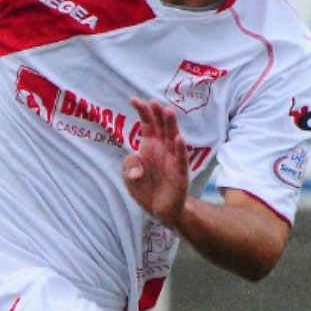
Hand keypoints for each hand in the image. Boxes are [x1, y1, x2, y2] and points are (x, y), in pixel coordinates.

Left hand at [122, 98, 188, 226]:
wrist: (160, 211)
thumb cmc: (145, 189)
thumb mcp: (129, 177)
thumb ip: (129, 167)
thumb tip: (136, 169)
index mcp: (150, 146)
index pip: (148, 125)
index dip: (142, 112)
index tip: (134, 99)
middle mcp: (163, 150)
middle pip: (161, 128)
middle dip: (158, 114)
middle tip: (154, 101)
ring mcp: (172, 161)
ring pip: (173, 139)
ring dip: (171, 125)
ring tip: (168, 111)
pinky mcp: (180, 175)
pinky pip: (181, 160)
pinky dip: (181, 150)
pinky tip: (179, 138)